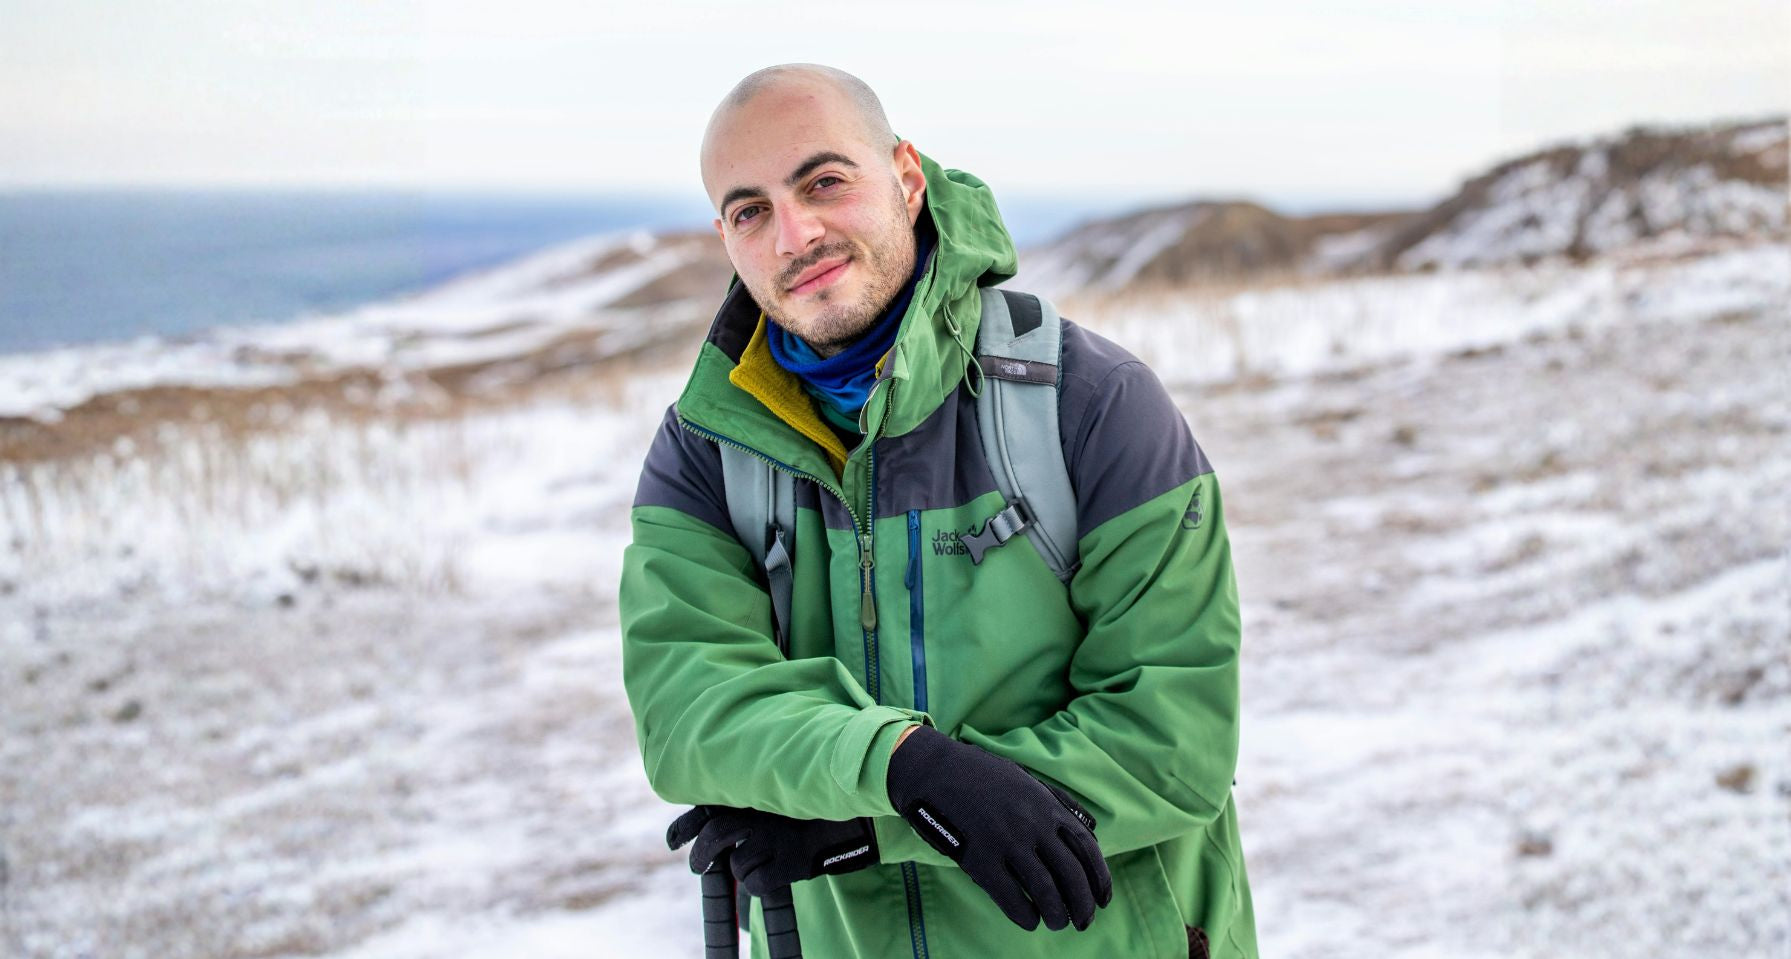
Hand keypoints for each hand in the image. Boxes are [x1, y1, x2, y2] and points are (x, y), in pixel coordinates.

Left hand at [666, 805, 878, 896]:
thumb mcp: (780, 796)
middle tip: (698, 867)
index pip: (708, 806)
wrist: (860, 817)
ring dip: (742, 870)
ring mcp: (778, 835)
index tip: (672, 843)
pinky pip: (758, 884)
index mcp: (756, 792)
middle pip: (715, 834)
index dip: (683, 827)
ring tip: (758, 866)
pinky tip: (775, 876)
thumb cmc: (816, 808)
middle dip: (701, 854)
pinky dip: (759, 885)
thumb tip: (719, 827)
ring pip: (737, 863)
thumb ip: (753, 803)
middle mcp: (763, 810)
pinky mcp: (792, 860)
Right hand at [886, 725, 1112, 930]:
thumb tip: (1092, 831)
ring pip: (1045, 890)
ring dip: (1057, 915)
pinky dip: (1026, 916)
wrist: (934, 770)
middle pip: (1071, 874)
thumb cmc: (981, 776)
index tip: (1103, 900)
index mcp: (1046, 806)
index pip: (1087, 849)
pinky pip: (1010, 897)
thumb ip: (1060, 803)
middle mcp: (1032, 824)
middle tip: (1083, 921)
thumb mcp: (1026, 779)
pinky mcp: (979, 858)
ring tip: (1058, 924)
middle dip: (1083, 904)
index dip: (1100, 879)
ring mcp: (1005, 842)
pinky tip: (1029, 920)